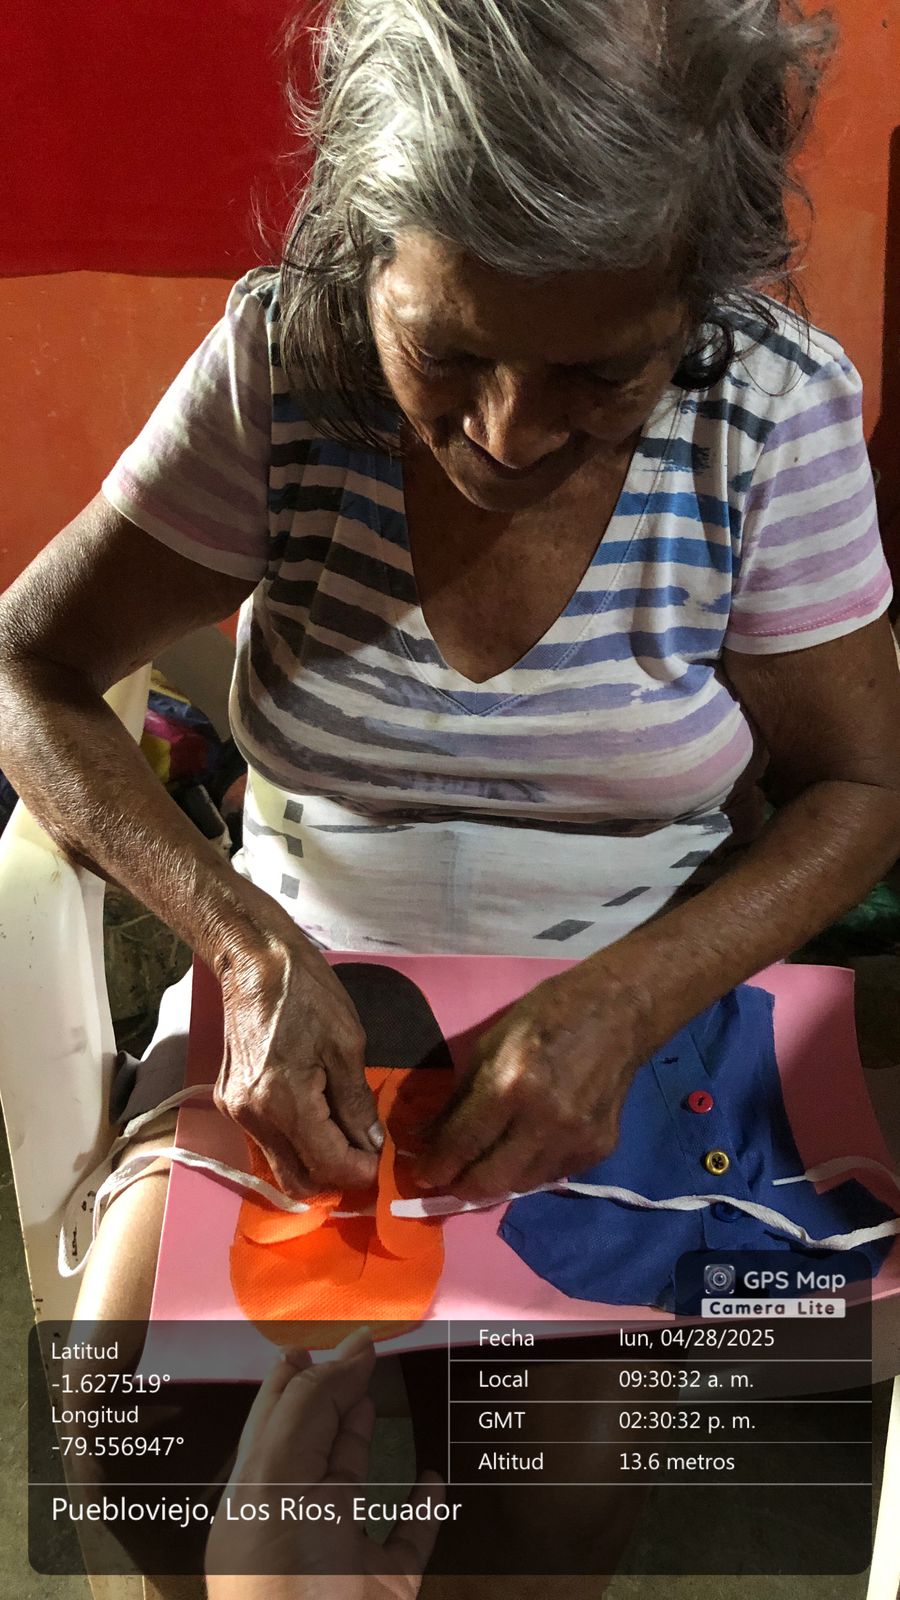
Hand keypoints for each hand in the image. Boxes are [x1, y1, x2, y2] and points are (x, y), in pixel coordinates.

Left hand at [205, 1327, 443, 1599]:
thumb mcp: (278, 1487)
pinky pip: (406, 1543)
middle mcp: (296, 1522)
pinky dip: (422, 1511)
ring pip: (354, 1486)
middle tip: (362, 1348)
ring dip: (366, 1439)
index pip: (274, 1419)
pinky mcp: (386, 1590)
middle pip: (312, 1443)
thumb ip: (306, 1414)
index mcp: (259, 1498)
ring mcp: (341, 1560)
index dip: (297, 1374)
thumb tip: (344, 1351)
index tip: (330, 1332)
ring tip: (380, 1396)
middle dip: (332, 1395)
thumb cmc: (285, 1587)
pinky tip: (433, 1480)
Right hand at [214, 906, 382, 1197]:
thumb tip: (372, 1143)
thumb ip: (357, 1102)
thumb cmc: (307, 993)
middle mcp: (253, 1117)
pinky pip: (266, 1142)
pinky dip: (295, 1142)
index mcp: (283, 1101)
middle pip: (298, 1181)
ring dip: (314, 1162)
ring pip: (280, 1165)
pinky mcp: (229, 1101)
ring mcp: (235, 1112)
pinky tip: (316, 1118)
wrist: (254, 962)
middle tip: (363, 1155)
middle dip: (335, 1177)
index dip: (360, 1171)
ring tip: (343, 1134)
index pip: (327, 1165)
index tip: (380, 1160)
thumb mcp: (347, 1044)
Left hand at [410, 960, 651, 1200]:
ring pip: (520, 1186)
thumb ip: (461, 1096)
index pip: (462, 1144)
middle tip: (448, 1180)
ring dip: (495, 1181)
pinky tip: (523, 1151)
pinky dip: (530, 1169)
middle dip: (460, 1187)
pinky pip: (552, 1175)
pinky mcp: (599, 1149)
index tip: (423, 1173)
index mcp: (510, 1085)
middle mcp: (543, 1121)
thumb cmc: (546, 1016)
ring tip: (482, 1167)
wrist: (619, 1013)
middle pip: (489, 1181)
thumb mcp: (490, 1044)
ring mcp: (575, 1140)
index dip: (436, 1165)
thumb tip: (430, 1137)